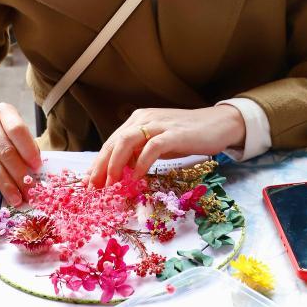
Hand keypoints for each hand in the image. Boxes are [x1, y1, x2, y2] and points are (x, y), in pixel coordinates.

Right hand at [0, 102, 41, 205]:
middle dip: (19, 174)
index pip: (17, 129)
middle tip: (29, 192)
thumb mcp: (12, 129)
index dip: (28, 150)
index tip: (37, 168)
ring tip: (16, 199)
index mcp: (4, 111)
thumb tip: (34, 168)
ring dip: (5, 184)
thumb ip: (24, 144)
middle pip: (4, 149)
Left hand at [88, 106, 245, 186]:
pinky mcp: (174, 133)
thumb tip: (120, 173)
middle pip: (114, 142)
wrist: (218, 124)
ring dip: (115, 164)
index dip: (98, 162)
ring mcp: (159, 124)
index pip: (112, 142)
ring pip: (127, 141)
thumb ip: (140, 153)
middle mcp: (145, 118)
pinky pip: (152, 148)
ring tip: (110, 184)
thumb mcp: (158, 144)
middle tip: (92, 188)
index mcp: (138, 120)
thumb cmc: (187, 136)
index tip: (88, 183)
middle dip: (100, 166)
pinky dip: (141, 163)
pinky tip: (136, 177)